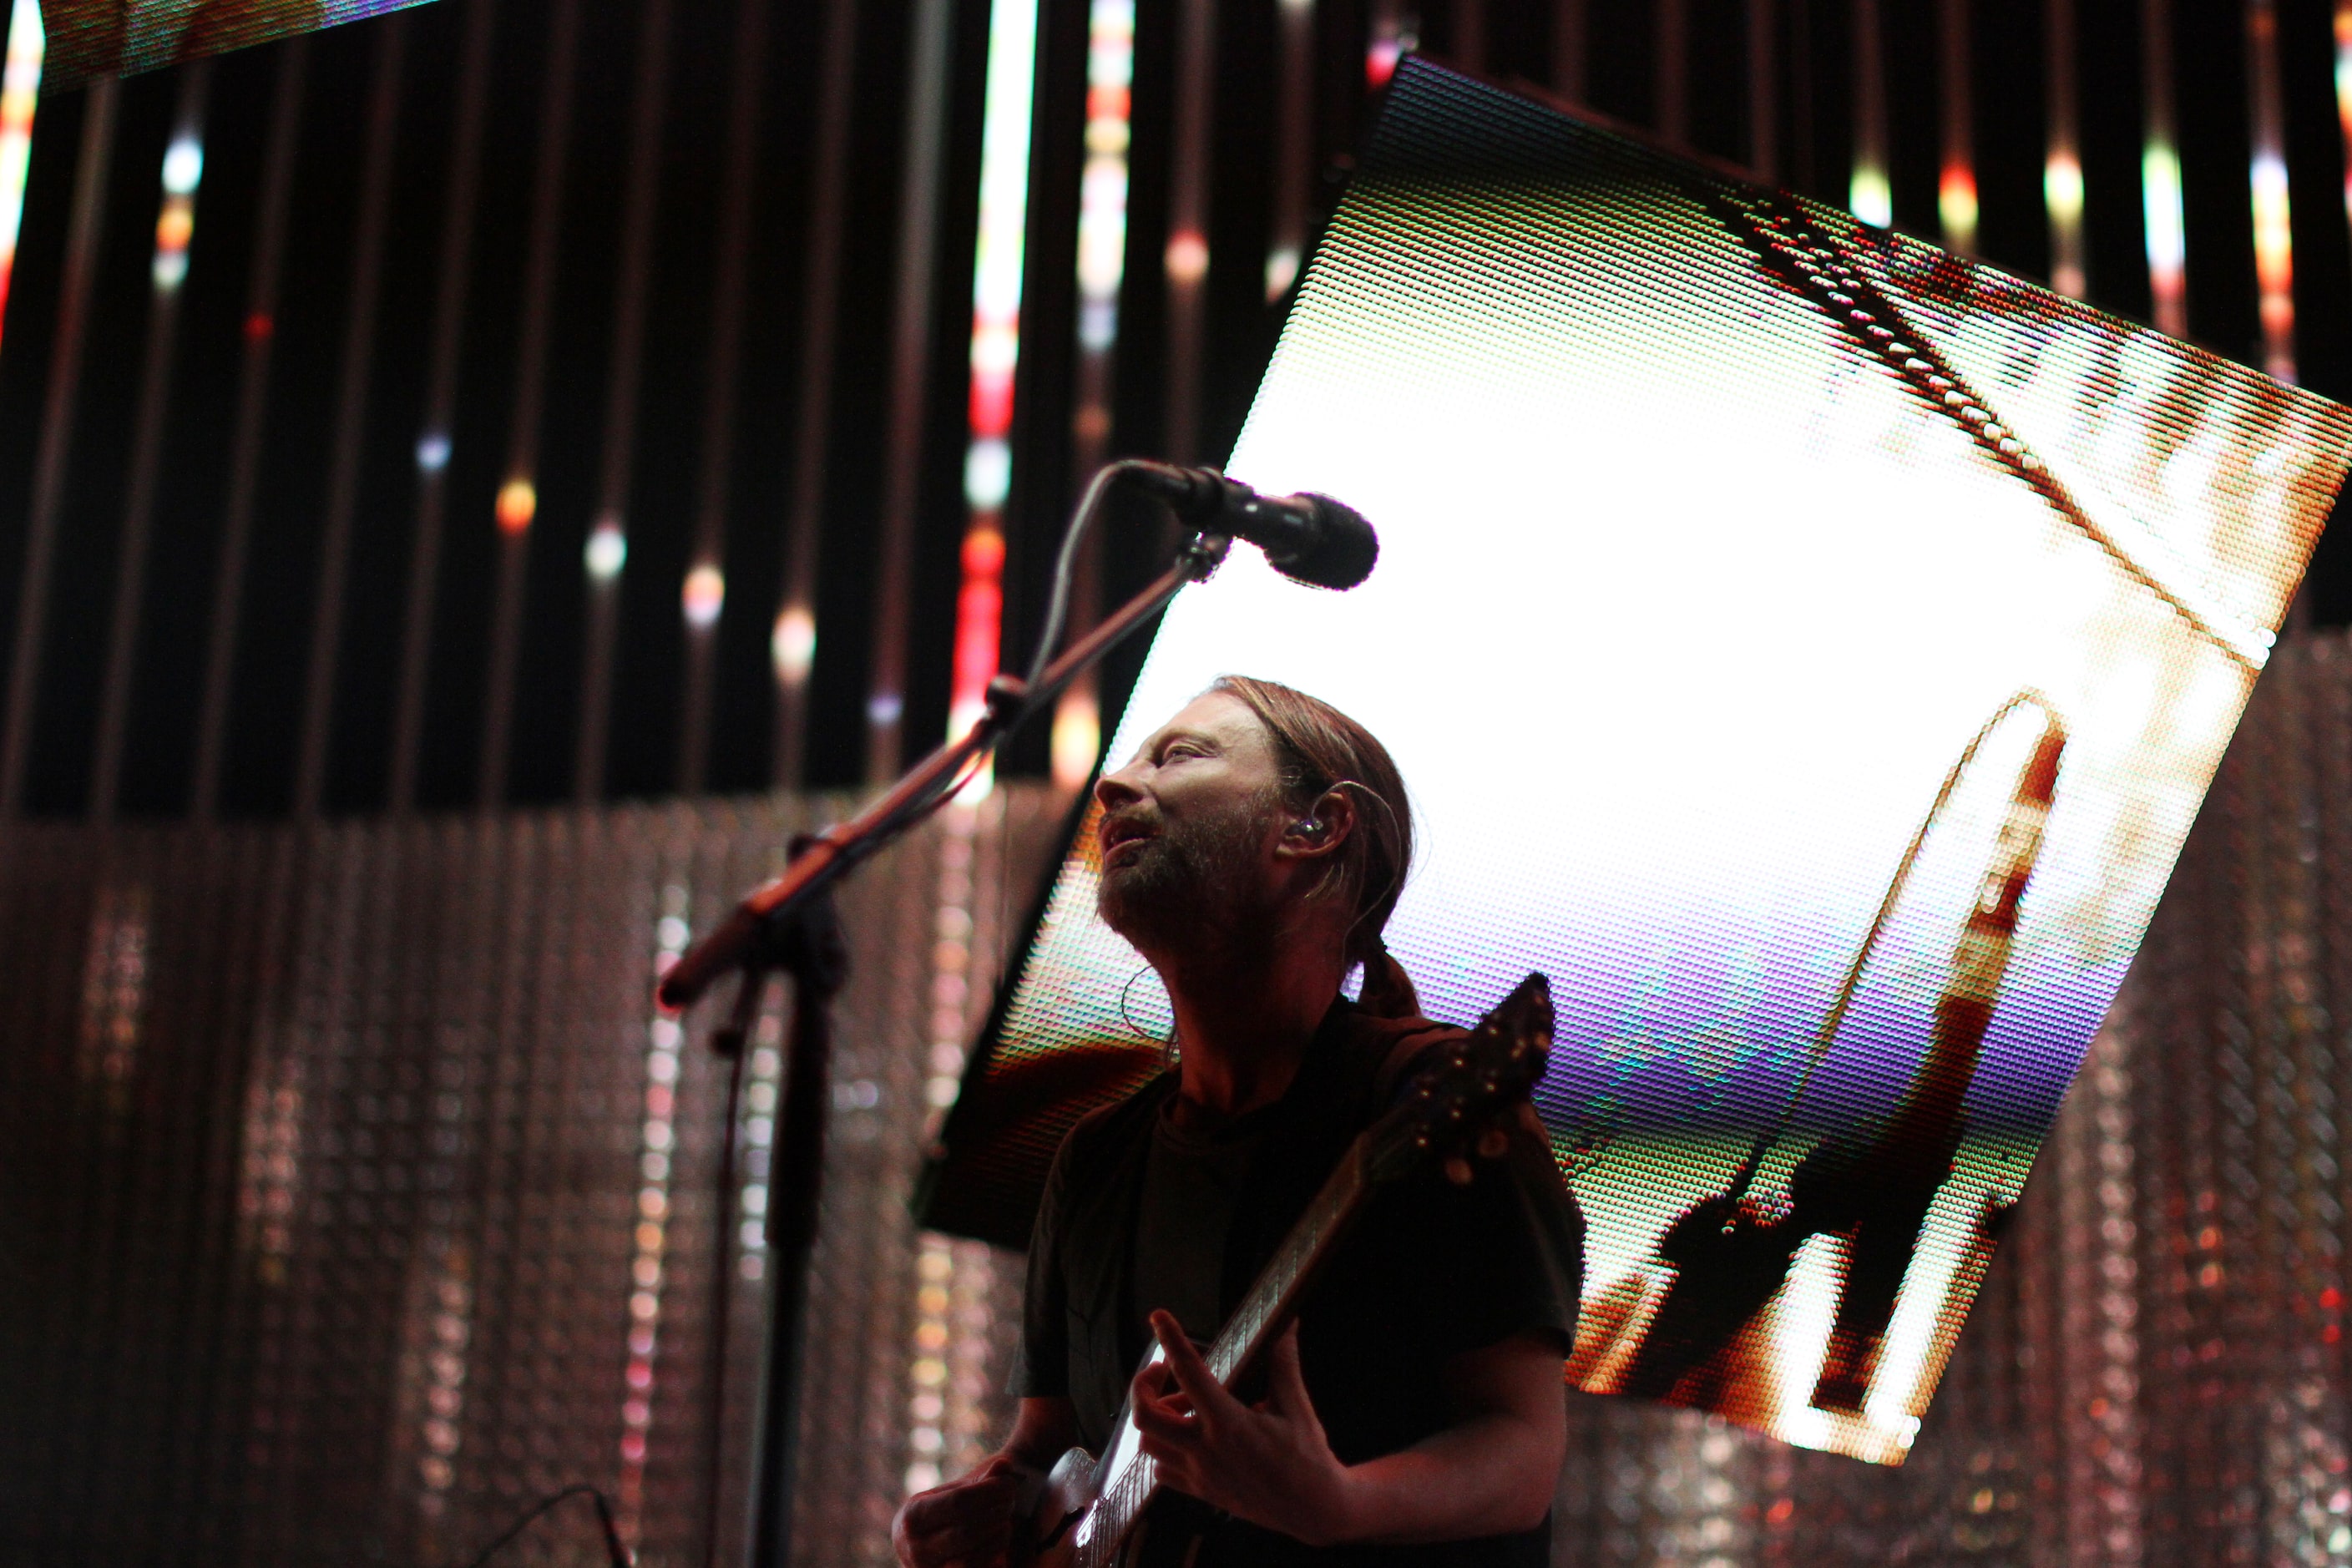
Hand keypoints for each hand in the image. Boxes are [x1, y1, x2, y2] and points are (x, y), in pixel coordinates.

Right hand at [891, 1452, 1028, 1567]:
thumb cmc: (940, 1513)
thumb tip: (1005, 1465)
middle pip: (966, 1531)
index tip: (1009, 1484)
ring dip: (997, 1538)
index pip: (958, 1502)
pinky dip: (992, 1556)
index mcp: (913, 1515)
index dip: (989, 1492)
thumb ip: (980, 1481)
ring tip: (1006, 1521)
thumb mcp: (953, 1493)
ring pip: (971, 1559)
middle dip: (996, 1514)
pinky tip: (1000, 1540)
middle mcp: (915, 1547)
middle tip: (1011, 1501)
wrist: (917, 1544)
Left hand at [1130, 1311, 1357, 1546]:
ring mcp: (1199, 1473)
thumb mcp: (1295, 1407)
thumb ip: (1283, 1363)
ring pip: (1149, 1443)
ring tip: (1182, 1405)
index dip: (1171, 1340)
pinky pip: (1162, 1470)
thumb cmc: (1306, 1457)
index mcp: (1229, 1423)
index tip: (1159, 1317)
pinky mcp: (1200, 1491)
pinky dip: (1163, 1449)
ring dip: (1155, 1417)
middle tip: (1162, 1372)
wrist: (1312, 1509)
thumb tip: (1286, 1324)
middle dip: (1143, 1387)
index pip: (1189, 1372)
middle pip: (1146, 1417)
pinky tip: (1186, 1437)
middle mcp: (1206, 1449)